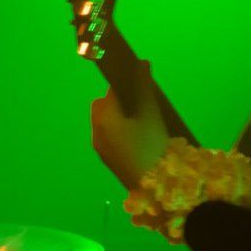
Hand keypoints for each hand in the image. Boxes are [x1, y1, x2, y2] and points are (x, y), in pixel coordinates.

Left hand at [90, 62, 169, 189]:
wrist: (154, 186)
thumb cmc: (151, 143)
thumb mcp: (150, 111)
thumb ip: (143, 85)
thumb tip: (141, 63)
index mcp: (103, 116)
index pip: (111, 91)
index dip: (126, 84)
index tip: (141, 84)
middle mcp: (96, 131)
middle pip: (105, 107)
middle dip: (121, 102)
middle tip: (143, 105)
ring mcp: (101, 148)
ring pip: (108, 124)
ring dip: (122, 119)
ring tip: (145, 122)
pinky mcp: (108, 161)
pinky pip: (112, 139)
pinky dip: (122, 134)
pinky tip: (141, 140)